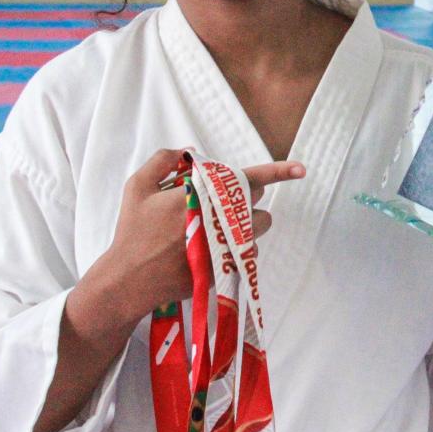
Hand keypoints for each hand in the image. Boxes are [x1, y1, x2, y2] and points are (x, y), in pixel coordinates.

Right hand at [102, 149, 304, 319]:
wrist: (130, 280)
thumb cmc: (132, 231)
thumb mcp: (137, 186)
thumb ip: (163, 160)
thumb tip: (191, 152)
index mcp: (199, 196)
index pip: (245, 179)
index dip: (277, 172)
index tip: (301, 169)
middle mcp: (218, 221)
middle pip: (254, 201)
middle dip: (244, 195)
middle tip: (220, 200)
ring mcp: (224, 247)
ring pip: (256, 228)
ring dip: (245, 222)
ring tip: (216, 224)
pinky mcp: (224, 268)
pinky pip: (246, 251)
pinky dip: (236, 244)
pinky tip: (210, 245)